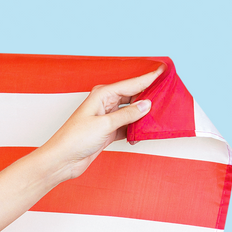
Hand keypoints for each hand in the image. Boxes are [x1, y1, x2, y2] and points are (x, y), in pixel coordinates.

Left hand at [35, 67, 161, 182]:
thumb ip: (127, 115)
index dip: (149, 77)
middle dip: (150, 96)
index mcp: (102, 95)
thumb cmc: (75, 139)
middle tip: (170, 94)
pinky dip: (136, 129)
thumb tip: (147, 105)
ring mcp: (107, 118)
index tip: (165, 70)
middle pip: (134, 96)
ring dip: (145, 115)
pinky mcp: (108, 132)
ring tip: (162, 114)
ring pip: (132, 112)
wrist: (62, 161)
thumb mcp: (105, 125)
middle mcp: (105, 104)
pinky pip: (128, 126)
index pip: (131, 84)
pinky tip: (144, 133)